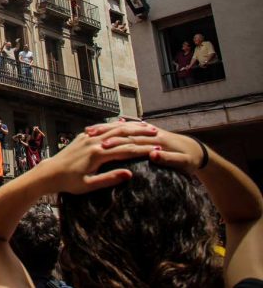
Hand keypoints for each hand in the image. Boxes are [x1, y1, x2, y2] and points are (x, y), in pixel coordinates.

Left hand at [42, 121, 158, 194]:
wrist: (49, 172)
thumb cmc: (69, 182)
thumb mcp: (89, 185)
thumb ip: (109, 179)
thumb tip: (129, 174)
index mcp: (97, 154)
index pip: (125, 150)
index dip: (142, 150)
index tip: (157, 150)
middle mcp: (93, 142)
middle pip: (121, 135)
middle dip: (140, 133)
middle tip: (157, 133)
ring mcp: (87, 137)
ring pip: (112, 129)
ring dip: (130, 127)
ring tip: (145, 127)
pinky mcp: (83, 136)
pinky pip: (103, 128)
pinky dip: (116, 126)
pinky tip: (124, 125)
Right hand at [87, 119, 202, 173]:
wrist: (201, 154)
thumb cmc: (192, 159)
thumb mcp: (185, 162)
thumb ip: (170, 159)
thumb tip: (153, 156)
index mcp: (158, 140)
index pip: (133, 140)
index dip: (116, 142)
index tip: (101, 145)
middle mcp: (152, 132)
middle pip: (126, 130)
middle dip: (106, 132)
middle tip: (88, 134)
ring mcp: (150, 131)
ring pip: (125, 127)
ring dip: (109, 128)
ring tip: (92, 131)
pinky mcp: (150, 133)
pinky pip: (129, 129)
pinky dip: (116, 128)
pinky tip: (106, 131)